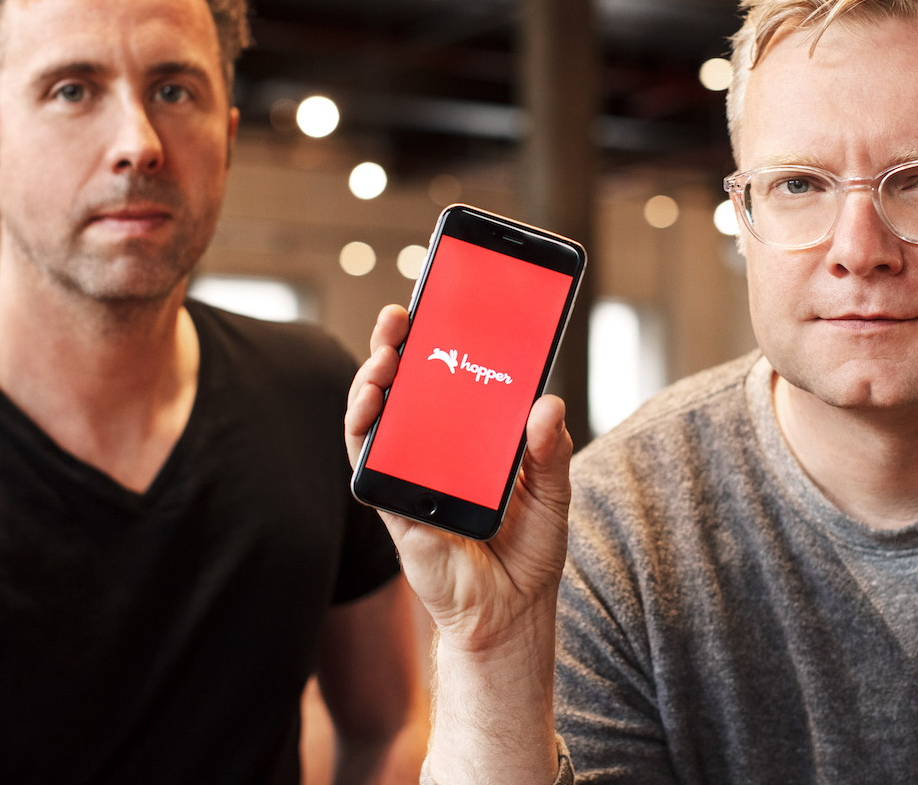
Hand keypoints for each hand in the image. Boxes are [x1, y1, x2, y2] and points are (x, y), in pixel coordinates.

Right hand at [344, 305, 572, 650]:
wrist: (511, 613)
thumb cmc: (529, 550)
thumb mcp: (553, 492)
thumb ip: (550, 450)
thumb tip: (548, 404)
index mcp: (469, 438)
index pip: (446, 378)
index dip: (434, 340)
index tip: (434, 303)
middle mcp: (432, 449)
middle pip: (404, 387)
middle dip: (395, 346)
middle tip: (401, 316)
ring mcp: (409, 475)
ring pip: (376, 418)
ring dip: (372, 381)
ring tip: (386, 355)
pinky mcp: (395, 506)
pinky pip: (369, 463)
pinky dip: (365, 429)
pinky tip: (373, 404)